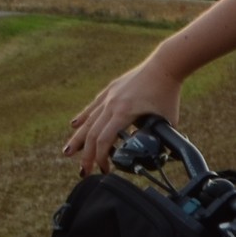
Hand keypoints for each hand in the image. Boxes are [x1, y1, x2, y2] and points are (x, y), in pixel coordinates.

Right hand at [64, 56, 183, 172]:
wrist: (165, 65)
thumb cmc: (168, 93)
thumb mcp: (168, 121)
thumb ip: (162, 138)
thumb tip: (162, 155)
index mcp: (124, 113)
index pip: (104, 140)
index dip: (101, 158)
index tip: (104, 170)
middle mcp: (112, 105)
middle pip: (92, 134)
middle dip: (86, 155)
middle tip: (84, 171)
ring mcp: (109, 96)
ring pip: (88, 121)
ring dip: (77, 138)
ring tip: (67, 152)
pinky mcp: (111, 89)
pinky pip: (93, 107)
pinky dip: (83, 117)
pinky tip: (75, 125)